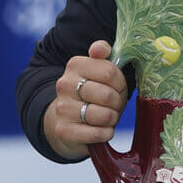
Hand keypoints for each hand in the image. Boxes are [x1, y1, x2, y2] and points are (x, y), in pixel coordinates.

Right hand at [43, 40, 127, 159]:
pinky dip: (106, 133)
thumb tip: (101, 48)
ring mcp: (62, 108)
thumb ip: (103, 53)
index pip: (110, 72)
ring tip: (107, 116)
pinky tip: (102, 129)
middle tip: (113, 104)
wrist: (65, 118)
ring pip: (104, 115)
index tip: (116, 86)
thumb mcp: (99, 69)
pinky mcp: (63, 130)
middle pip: (107, 95)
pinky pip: (97, 134)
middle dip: (117, 102)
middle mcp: (64, 85)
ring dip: (112, 118)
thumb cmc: (92, 91)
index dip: (120, 82)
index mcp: (75, 65)